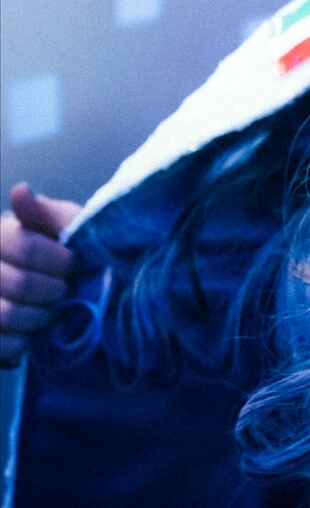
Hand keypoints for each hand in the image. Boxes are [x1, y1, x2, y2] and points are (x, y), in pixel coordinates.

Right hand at [1, 184, 81, 367]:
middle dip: (54, 291)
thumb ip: (45, 213)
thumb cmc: (59, 248)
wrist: (47, 286)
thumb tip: (20, 190)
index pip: (27, 247)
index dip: (60, 260)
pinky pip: (1, 344)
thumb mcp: (62, 225)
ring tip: (52, 309)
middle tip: (66, 290)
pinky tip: (30, 330)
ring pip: (6, 314)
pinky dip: (22, 341)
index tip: (76, 265)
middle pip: (21, 283)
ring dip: (41, 316)